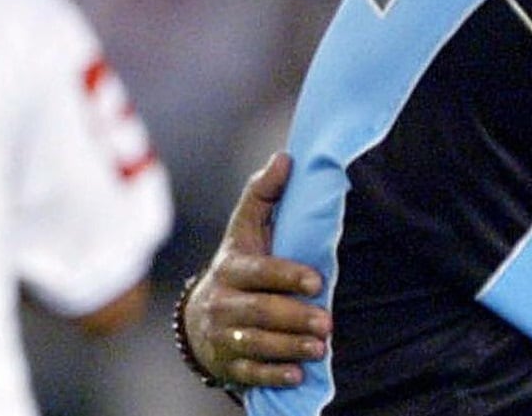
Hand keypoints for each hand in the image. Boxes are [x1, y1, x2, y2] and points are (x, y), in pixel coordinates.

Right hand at [183, 152, 330, 387]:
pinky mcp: (227, 364)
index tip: (317, 281)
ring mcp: (222, 336)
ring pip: (256, 344)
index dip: (287, 276)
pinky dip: (274, 375)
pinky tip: (298, 374)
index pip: (259, 273)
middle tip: (328, 323)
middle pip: (260, 312)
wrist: (204, 315)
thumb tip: (286, 157)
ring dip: (291, 347)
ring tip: (321, 346)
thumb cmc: (241, 263)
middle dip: (295, 318)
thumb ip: (264, 194)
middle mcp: (222, 303)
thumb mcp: (247, 228)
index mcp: (231, 268)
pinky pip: (250, 373)